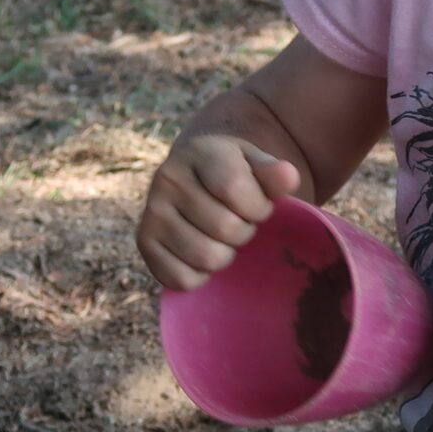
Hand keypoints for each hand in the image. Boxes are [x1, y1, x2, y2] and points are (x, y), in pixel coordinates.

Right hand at [136, 132, 303, 291]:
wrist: (195, 175)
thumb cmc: (235, 172)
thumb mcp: (256, 164)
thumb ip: (274, 173)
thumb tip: (288, 176)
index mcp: (199, 153)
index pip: (235, 190)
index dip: (258, 208)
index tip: (258, 205)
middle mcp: (168, 179)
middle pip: (225, 229)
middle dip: (244, 231)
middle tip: (237, 220)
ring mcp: (152, 212)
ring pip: (207, 258)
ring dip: (225, 254)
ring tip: (220, 235)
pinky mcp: (144, 242)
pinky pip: (181, 279)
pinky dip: (200, 275)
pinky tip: (201, 251)